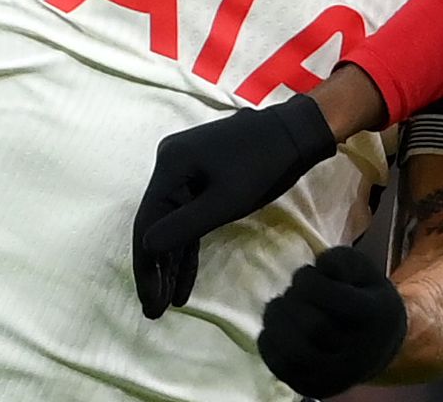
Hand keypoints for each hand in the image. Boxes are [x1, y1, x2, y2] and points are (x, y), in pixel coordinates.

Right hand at [132, 94, 337, 317]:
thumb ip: (185, 226)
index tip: (151, 302)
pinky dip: (188, 247)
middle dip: (157, 270)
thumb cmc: (262, 164)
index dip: (147, 265)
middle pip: (156, 225)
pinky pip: (189, 217)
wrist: (295, 133)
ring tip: (169, 303)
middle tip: (155, 310)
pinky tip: (184, 281)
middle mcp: (169, 166)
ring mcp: (184, 172)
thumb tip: (147, 248)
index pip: (147, 223)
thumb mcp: (226, 200)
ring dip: (172, 263)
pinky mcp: (201, 179)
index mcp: (169, 165)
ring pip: (172, 225)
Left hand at [259, 247, 407, 397]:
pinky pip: (281, 367)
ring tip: (278, 306)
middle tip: (294, 291)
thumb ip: (342, 259)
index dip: (309, 279)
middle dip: (294, 300)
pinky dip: (269, 342)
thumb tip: (321, 265)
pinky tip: (274, 327)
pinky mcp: (315, 388)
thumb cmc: (364, 298)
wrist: (378, 345)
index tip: (307, 274)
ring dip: (277, 321)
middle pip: (313, 327)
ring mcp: (337, 377)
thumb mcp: (363, 270)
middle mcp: (360, 354)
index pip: (334, 299)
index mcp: (376, 318)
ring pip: (295, 353)